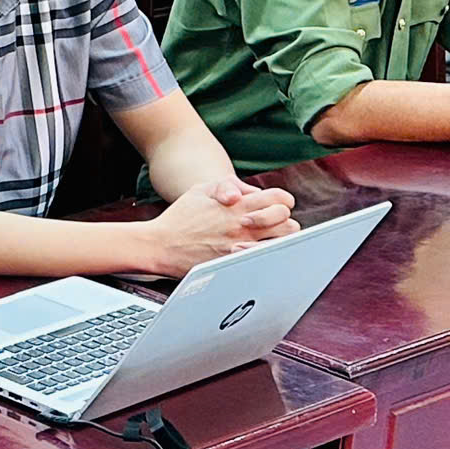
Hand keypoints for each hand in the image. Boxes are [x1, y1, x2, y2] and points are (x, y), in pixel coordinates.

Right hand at [141, 178, 297, 276]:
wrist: (161, 245)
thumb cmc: (180, 216)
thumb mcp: (201, 189)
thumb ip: (229, 185)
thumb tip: (250, 191)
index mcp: (238, 205)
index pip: (281, 199)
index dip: (283, 200)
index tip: (274, 205)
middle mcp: (244, 226)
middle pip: (289, 222)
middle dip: (283, 220)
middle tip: (271, 223)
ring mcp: (241, 246)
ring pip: (283, 244)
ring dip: (279, 239)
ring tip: (266, 238)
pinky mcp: (236, 263)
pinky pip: (266, 261)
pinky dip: (267, 256)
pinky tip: (257, 252)